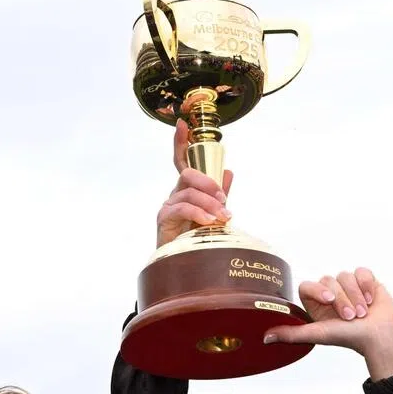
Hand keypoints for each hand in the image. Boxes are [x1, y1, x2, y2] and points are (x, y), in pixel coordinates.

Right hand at [156, 118, 233, 247]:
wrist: (186, 268)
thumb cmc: (198, 239)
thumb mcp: (214, 214)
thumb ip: (219, 195)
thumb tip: (228, 171)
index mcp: (187, 190)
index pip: (182, 162)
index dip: (181, 143)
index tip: (182, 124)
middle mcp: (175, 194)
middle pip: (187, 174)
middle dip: (208, 182)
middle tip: (223, 199)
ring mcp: (168, 206)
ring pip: (188, 192)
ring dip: (208, 203)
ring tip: (221, 218)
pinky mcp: (164, 219)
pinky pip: (181, 208)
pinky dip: (197, 213)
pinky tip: (208, 222)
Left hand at [264, 268, 392, 380]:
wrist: (380, 335)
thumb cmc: (350, 338)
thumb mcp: (317, 335)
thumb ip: (292, 334)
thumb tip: (265, 338)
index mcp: (316, 305)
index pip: (307, 285)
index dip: (318, 290)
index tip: (330, 300)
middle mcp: (330, 294)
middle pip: (328, 280)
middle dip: (342, 300)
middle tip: (351, 317)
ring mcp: (348, 286)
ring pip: (345, 275)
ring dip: (355, 296)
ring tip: (363, 313)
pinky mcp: (365, 280)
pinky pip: (361, 271)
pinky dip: (367, 285)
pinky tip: (371, 300)